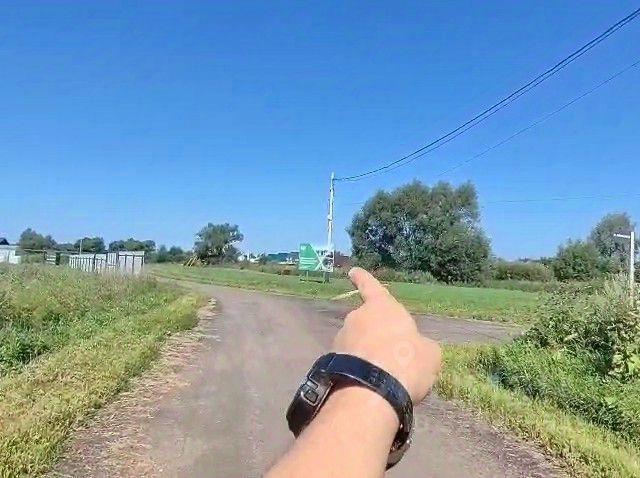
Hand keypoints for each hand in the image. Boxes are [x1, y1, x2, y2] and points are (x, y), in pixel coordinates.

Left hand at [332, 267, 440, 403]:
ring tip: (384, 377)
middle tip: (391, 355)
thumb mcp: (429, 354)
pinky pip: (350, 363)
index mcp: (381, 308)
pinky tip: (370, 387)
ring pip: (357, 344)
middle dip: (375, 335)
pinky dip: (358, 371)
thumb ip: (421, 346)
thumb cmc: (406, 362)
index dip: (363, 279)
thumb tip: (416, 348)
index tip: (353, 271)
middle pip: (366, 322)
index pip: (371, 287)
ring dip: (367, 355)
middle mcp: (356, 318)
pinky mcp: (331, 362)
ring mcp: (341, 339)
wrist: (371, 392)